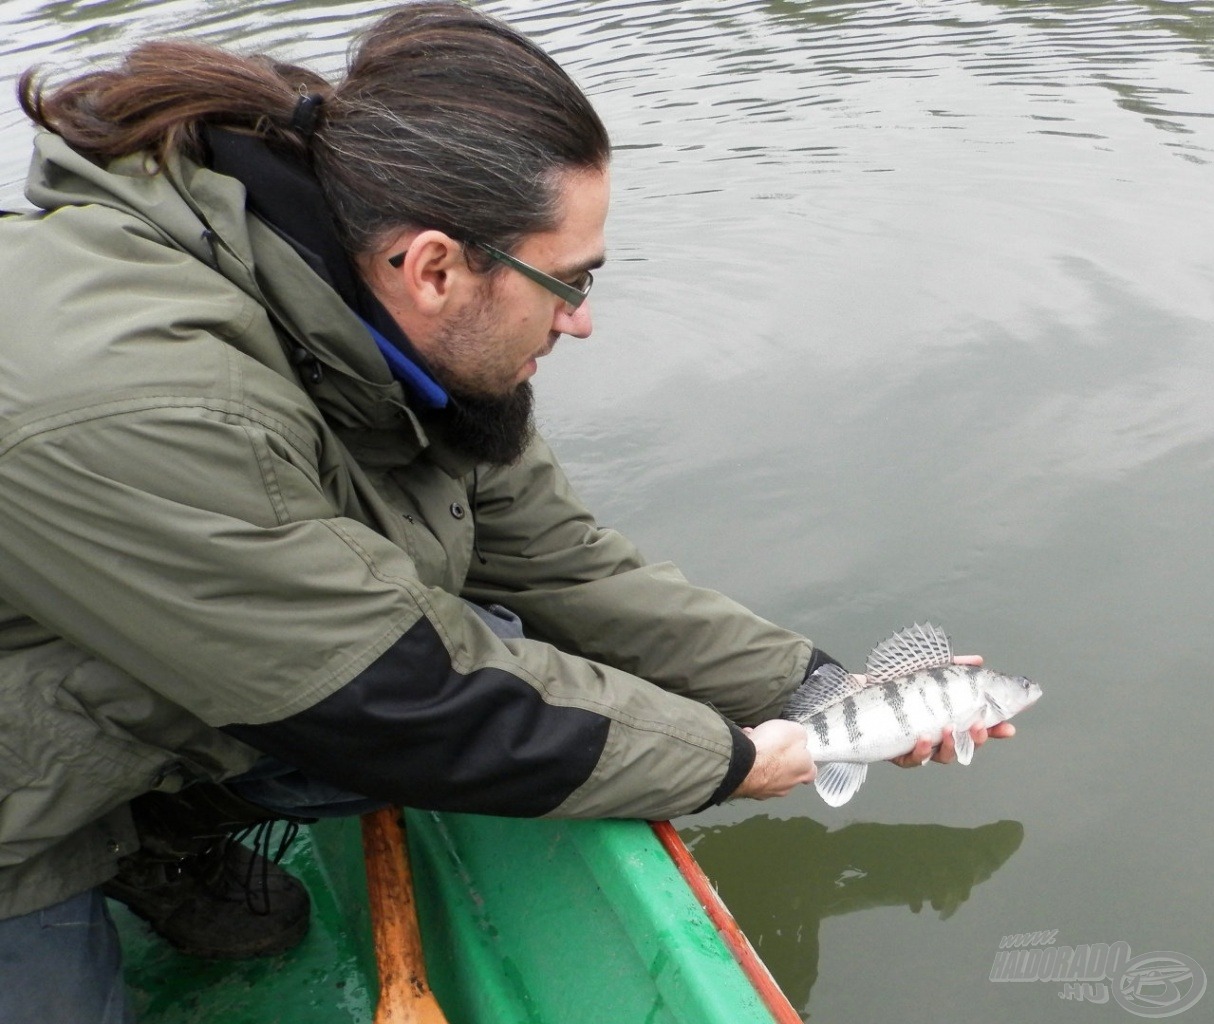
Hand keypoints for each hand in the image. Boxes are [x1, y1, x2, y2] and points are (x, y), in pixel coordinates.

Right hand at [732, 719, 816, 799]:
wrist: (744, 763)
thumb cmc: (773, 746)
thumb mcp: (795, 730)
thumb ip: (800, 737)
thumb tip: (799, 740)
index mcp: (804, 770)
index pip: (811, 771)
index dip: (805, 761)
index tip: (798, 753)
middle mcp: (789, 785)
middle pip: (789, 773)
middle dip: (781, 760)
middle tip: (771, 745)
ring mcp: (769, 791)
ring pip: (768, 774)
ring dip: (763, 762)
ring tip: (753, 743)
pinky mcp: (751, 791)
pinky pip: (752, 775)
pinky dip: (749, 765)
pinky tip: (742, 750)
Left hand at [888, 654, 1015, 767]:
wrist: (856, 694)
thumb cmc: (894, 685)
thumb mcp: (925, 670)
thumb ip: (952, 666)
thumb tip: (978, 660)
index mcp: (947, 718)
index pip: (976, 728)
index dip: (995, 730)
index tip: (1009, 728)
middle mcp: (936, 735)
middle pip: (965, 747)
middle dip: (977, 740)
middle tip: (979, 727)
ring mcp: (918, 746)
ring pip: (943, 756)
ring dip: (950, 745)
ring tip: (949, 729)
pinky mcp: (897, 753)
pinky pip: (912, 760)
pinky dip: (921, 751)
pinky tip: (923, 738)